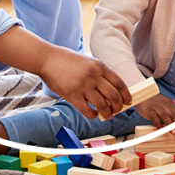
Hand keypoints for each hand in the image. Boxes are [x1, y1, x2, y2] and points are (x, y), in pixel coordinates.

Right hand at [0, 26, 129, 119]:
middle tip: (117, 110)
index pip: (119, 83)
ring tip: (107, 115)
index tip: (127, 102)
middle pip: (114, 96)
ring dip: (108, 113)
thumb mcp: (88, 61)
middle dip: (118, 107)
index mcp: (100, 66)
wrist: (47, 58)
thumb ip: (99, 73)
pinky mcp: (72, 95)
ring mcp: (83, 86)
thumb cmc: (66, 60)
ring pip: (103, 105)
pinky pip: (88, 111)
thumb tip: (111, 91)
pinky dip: (93, 115)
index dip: (126, 95)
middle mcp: (94, 76)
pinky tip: (93, 114)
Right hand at [135, 95, 174, 133]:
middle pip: (173, 114)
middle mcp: (164, 105)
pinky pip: (154, 117)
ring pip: (164, 116)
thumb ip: (170, 113)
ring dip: (169, 124)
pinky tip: (160, 129)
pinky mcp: (149, 110)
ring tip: (173, 132)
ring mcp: (156, 107)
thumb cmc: (154, 103)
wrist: (142, 96)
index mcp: (169, 103)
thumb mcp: (164, 105)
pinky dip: (158, 123)